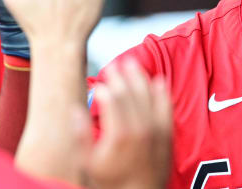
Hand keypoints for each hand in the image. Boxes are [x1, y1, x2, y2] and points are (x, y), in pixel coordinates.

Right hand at [75, 60, 172, 188]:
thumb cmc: (111, 183)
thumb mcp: (88, 164)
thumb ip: (81, 136)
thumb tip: (75, 110)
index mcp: (119, 133)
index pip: (112, 100)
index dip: (105, 87)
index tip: (99, 82)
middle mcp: (140, 128)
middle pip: (130, 94)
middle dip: (121, 77)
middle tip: (115, 65)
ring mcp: (156, 130)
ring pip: (149, 96)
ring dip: (140, 78)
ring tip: (133, 65)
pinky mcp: (167, 134)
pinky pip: (166, 107)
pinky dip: (162, 92)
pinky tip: (159, 80)